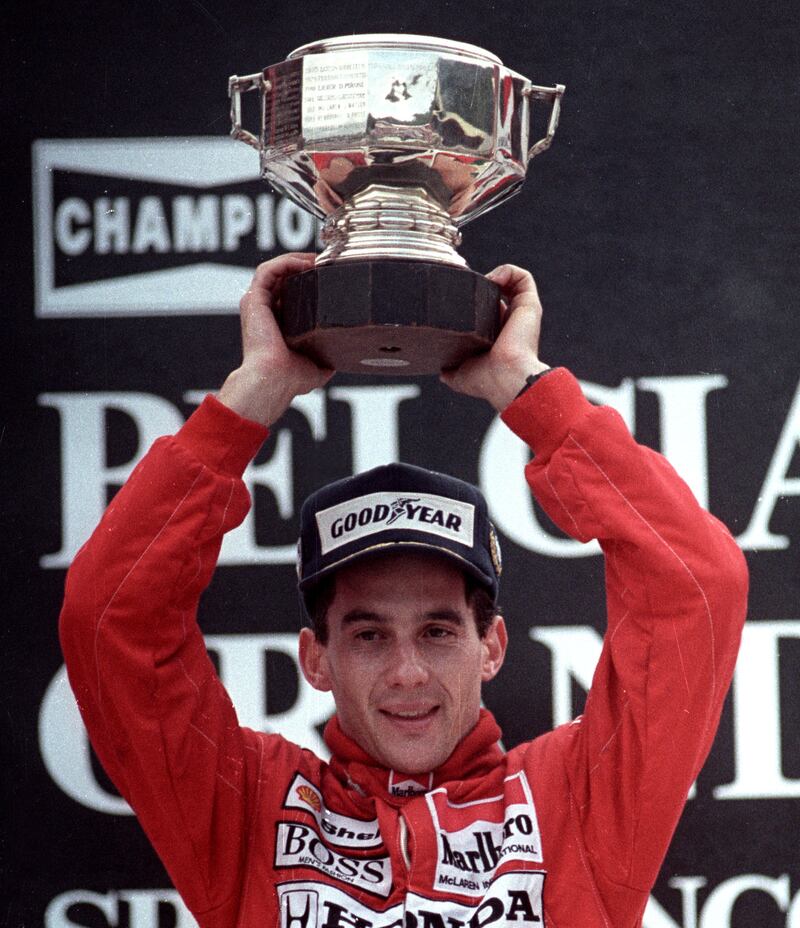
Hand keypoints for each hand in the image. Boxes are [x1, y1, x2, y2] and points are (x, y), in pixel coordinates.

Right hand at [218, 253, 333, 425]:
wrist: (275, 380)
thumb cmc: (291, 379)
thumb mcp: (316, 368)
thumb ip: (326, 360)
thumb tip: (341, 358)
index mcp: (277, 325)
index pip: (291, 294)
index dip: (309, 282)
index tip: (329, 277)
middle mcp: (264, 312)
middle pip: (283, 278)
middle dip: (304, 266)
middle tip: (327, 264)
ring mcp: (257, 305)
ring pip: (274, 270)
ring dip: (296, 260)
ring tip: (318, 260)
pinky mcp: (253, 299)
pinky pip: (267, 270)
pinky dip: (286, 262)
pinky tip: (306, 263)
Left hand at [440, 264, 549, 411]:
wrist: (505, 377)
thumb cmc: (487, 381)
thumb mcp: (461, 376)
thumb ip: (450, 371)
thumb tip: (441, 372)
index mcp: (496, 338)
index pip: (486, 312)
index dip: (473, 303)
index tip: (459, 303)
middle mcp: (510, 324)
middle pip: (498, 294)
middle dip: (481, 286)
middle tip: (467, 290)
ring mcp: (521, 313)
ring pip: (512, 282)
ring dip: (496, 275)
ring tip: (482, 282)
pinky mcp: (529, 304)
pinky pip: (523, 277)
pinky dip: (507, 271)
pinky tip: (492, 279)